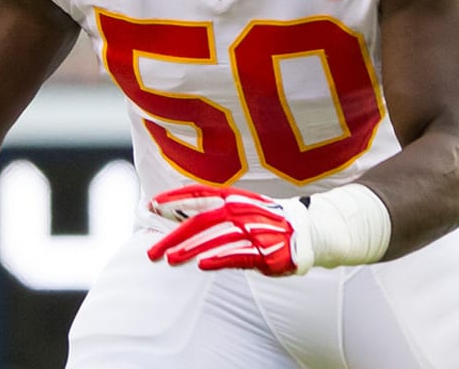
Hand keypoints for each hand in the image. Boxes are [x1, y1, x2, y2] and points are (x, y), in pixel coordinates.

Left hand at [147, 185, 312, 275]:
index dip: (173, 199)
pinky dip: (220, 258)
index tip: (150, 205)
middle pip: (200, 221)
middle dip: (173, 235)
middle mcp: (240, 210)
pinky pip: (238, 255)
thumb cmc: (265, 221)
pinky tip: (202, 264)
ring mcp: (252, 230)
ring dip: (191, 249)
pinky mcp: (264, 250)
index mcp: (232, 197)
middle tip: (152, 251)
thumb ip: (212, 212)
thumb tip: (177, 217)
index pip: (197, 194)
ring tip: (170, 259)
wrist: (307, 230)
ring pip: (215, 239)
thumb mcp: (239, 209)